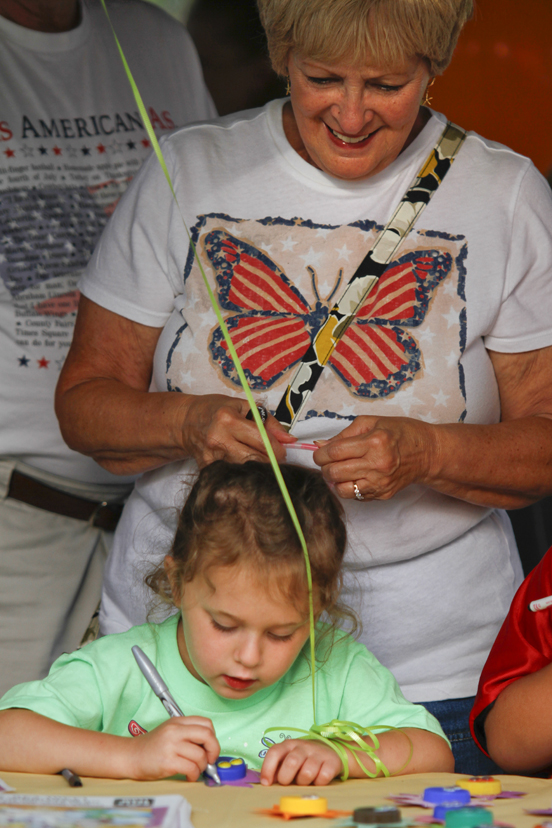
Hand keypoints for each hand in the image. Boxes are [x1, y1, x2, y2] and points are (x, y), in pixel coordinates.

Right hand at [125, 716, 219, 780]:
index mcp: (178, 722)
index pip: (206, 723)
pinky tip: (188, 776)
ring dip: (201, 767)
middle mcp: (175, 731)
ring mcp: (171, 745)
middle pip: (207, 735)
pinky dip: (194, 775)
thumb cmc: (152, 747)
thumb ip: (187, 733)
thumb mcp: (170, 732)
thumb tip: (209, 746)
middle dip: (214, 750)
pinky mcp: (167, 761)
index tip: (210, 747)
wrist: (131, 756)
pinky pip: (191, 768)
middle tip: (210, 760)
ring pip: (200, 755)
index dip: (213, 737)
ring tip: (194, 770)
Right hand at [181, 394, 294, 467]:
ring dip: (258, 468)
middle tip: (275, 459)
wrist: (185, 421)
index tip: (283, 451)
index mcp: (228, 419)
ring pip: (245, 471)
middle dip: (271, 462)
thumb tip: (289, 440)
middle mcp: (218, 439)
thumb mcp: (243, 406)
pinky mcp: (206, 469)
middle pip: (255, 460)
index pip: (262, 440)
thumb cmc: (215, 410)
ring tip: (260, 460)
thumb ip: (269, 423)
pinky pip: (232, 475)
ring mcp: (210, 456)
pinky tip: (243, 466)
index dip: (278, 449)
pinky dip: (242, 473)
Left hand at [260, 739, 342, 785]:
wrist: (330, 750)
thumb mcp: (288, 759)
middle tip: (288, 783)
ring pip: (307, 773)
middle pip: (291, 762)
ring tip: (304, 781)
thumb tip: (266, 782)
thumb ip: (277, 768)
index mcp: (289, 745)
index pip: (275, 752)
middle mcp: (303, 747)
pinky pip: (323, 777)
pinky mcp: (332, 761)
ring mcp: (318, 753)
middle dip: (286, 778)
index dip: (268, 768)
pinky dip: (319, 783)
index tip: (266, 783)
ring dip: (304, 782)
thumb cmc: (303, 759)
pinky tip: (318, 780)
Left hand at [313, 415, 433, 500]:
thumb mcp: (372, 422)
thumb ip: (343, 434)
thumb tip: (320, 445)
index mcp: (374, 442)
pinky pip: (355, 496)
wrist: (427, 453)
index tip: (320, 453)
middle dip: (325, 467)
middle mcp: (377, 464)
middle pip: (334, 472)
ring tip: (340, 471)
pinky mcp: (383, 494)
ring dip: (335, 481)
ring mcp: (381, 482)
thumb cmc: (400, 433)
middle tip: (328, 462)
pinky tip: (354, 477)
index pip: (335, 452)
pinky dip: (349, 488)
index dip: (320, 454)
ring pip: (341, 489)